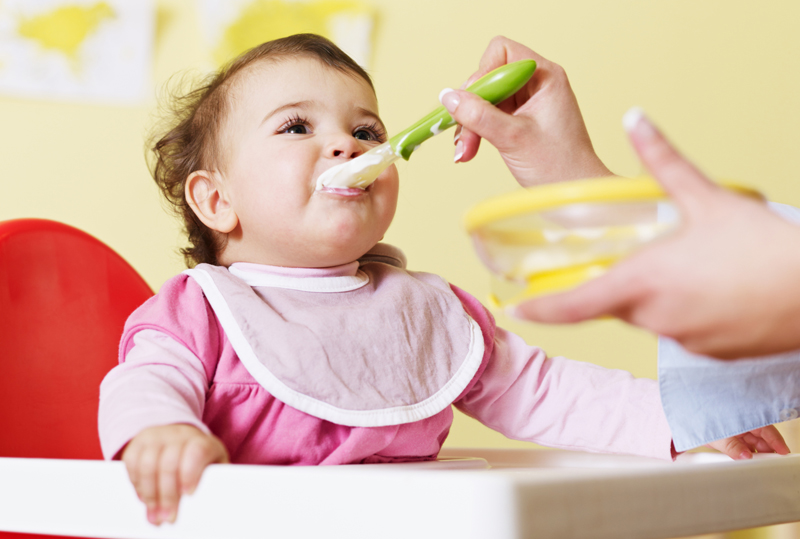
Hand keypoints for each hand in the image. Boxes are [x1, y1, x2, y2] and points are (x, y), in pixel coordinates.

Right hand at [121, 424, 228, 525]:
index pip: (196, 452)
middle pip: (169, 464)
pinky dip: (136, 483)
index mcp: (202, 440)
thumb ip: (214, 482)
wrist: (182, 437)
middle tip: (168, 518)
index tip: (189, 495)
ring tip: (154, 515)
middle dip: (167, 496)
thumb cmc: (201, 460)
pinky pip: (131, 462)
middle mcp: (179, 435)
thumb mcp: (213, 467)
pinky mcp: (138, 442)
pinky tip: (143, 497)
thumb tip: (213, 506)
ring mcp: (157, 436)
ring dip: (149, 494)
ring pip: (147, 464)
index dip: (190, 474)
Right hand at [439, 36, 611, 185]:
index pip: (502, 53)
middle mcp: (537, 84)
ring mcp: (528, 103)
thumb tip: (448, 97)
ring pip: (485, 99)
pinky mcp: (520, 120)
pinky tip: (469, 150)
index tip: (472, 104)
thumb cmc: (558, 166)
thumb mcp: (512, 138)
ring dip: (470, 124)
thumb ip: (478, 115)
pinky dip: (477, 131)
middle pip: (489, 78)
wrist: (575, 193)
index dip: (482, 75)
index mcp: (545, 77)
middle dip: (471, 107)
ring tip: (465, 150)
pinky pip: (489, 115)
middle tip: (464, 137)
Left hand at [513, 109, 799, 358]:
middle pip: (613, 304)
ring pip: (647, 317)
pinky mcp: (707, 352)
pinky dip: (682, 311)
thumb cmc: (765, 248)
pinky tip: (711, 289)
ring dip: (652, 295)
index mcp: (644, 282)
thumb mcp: (709, 199)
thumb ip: (664, 161)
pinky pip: (678, 331)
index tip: (516, 309)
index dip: (541, 309)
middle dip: (615, 283)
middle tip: (639, 258)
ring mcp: (682, 339)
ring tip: (689, 268)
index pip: (575, 305)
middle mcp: (655, 317)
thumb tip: (635, 119)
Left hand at [706, 425, 789, 459]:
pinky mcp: (731, 439)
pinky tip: (745, 462)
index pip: (766, 430)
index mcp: (744, 418)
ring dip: (755, 454)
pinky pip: (743, 447)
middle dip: (767, 451)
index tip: (784, 452)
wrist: (686, 421)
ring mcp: (737, 432)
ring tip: (757, 465)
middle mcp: (743, 424)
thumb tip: (746, 456)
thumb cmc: (702, 420)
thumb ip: (733, 447)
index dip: (777, 441)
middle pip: (762, 439)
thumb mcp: (719, 436)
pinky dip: (746, 454)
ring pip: (753, 444)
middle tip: (769, 464)